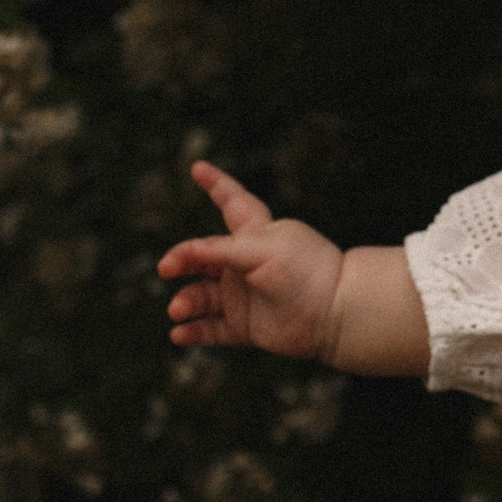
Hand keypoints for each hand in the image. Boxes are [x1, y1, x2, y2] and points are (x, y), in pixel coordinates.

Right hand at [159, 160, 345, 360]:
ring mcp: (245, 295)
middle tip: (167, 268)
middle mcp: (247, 263)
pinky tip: (179, 334)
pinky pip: (212, 330)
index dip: (216, 184)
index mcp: (256, 234)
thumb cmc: (303, 271)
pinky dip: (194, 332)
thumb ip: (220, 250)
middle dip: (181, 260)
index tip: (197, 167)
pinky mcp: (247, 326)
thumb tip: (184, 252)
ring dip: (186, 302)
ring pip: (202, 297)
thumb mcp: (260, 250)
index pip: (233, 202)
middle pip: (202, 258)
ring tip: (178, 309)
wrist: (334, 312)